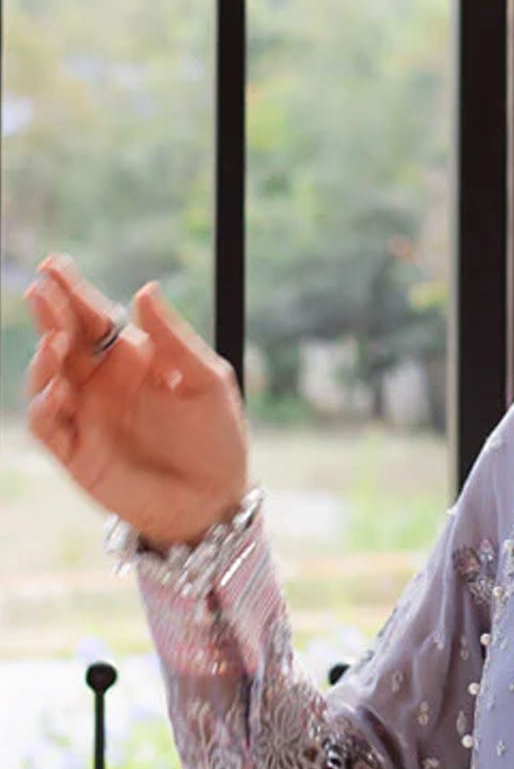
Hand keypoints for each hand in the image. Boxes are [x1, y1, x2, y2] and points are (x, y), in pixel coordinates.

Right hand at [23, 253, 250, 548]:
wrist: (216, 503)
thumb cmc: (217, 441)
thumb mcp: (207, 383)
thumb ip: (175, 342)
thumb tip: (145, 290)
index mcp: (130, 360)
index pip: (93, 318)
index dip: (71, 291)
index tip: (55, 265)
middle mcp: (100, 384)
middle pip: (62, 340)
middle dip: (48, 314)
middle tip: (40, 289)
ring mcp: (85, 418)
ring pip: (46, 379)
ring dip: (44, 358)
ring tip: (56, 341)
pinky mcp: (77, 453)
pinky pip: (47, 426)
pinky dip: (45, 406)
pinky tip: (60, 390)